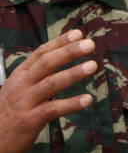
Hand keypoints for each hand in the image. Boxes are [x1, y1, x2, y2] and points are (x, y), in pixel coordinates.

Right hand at [0, 31, 97, 152]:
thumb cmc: (9, 111)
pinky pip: (53, 109)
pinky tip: (88, 99)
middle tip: (90, 44)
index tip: (78, 33)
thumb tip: (61, 59)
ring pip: (51, 83)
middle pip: (46, 63)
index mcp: (20, 75)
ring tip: (93, 66)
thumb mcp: (18, 88)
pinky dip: (71, 103)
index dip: (59, 42)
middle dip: (68, 52)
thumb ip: (37, 75)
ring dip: (73, 74)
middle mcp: (21, 85)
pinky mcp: (30, 120)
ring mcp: (25, 101)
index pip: (41, 53)